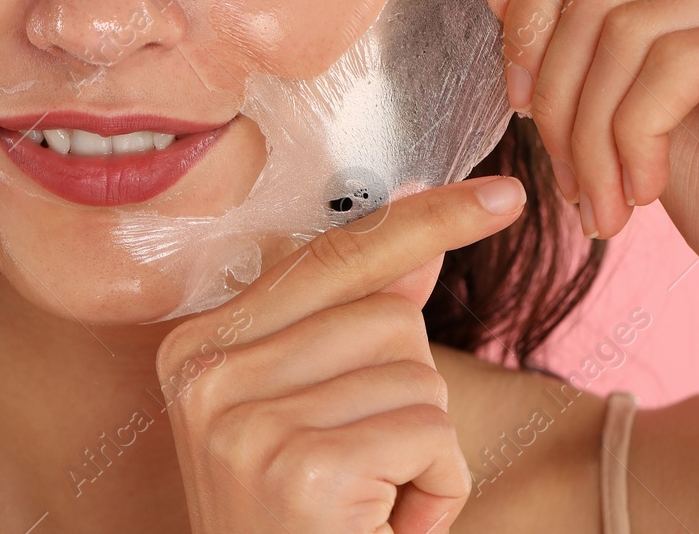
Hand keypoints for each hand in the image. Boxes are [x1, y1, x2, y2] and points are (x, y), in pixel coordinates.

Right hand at [160, 173, 527, 532]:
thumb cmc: (304, 524)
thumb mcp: (314, 415)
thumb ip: (356, 323)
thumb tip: (422, 238)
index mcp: (196, 348)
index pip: (328, 258)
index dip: (421, 225)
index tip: (502, 196)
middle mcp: (203, 374)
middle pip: (385, 317)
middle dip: (409, 393)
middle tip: (365, 471)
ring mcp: (243, 421)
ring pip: (415, 374)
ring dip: (426, 449)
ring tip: (371, 505)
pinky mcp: (299, 470)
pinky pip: (429, 432)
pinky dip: (438, 488)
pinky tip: (385, 527)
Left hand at [479, 0, 698, 351]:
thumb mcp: (636, 110)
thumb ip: (576, 37)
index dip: (533, 17)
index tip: (523, 103)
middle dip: (559, 93)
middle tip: (567, 179)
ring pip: (626, 29)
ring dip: (591, 133)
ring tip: (602, 203)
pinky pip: (673, 64)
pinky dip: (633, 138)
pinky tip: (643, 195)